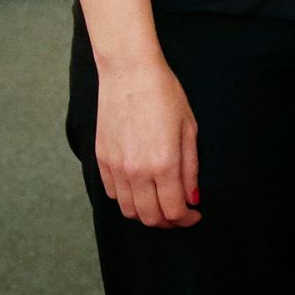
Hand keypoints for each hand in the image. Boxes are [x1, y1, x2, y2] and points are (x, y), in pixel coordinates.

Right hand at [94, 55, 201, 227]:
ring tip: (161, 203)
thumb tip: (192, 197)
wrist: (129, 73)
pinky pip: (111, 194)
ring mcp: (115, 167)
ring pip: (128, 210)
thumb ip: (190, 167)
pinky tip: (140, 189)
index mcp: (163, 164)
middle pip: (149, 217)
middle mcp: (136, 171)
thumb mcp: (189, 128)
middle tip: (180, 214)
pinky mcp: (100, 160)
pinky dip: (127, 199)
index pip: (173, 210)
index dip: (186, 219)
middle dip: (168, 222)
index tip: (194, 215)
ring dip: (146, 214)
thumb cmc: (165, 95)